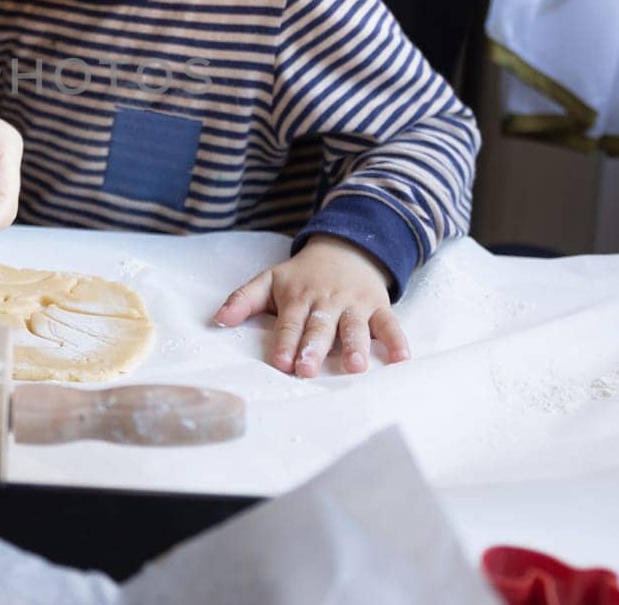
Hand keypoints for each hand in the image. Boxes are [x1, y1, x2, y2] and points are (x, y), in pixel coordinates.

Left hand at [211, 236, 409, 376]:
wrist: (345, 248)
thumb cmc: (302, 275)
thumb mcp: (270, 280)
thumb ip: (243, 300)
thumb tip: (217, 320)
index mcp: (297, 297)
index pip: (289, 322)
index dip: (285, 341)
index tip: (280, 362)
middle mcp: (326, 301)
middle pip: (320, 327)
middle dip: (314, 348)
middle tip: (308, 369)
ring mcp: (354, 304)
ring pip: (354, 326)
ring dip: (355, 346)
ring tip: (354, 367)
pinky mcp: (378, 306)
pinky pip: (390, 323)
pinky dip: (397, 340)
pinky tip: (401, 359)